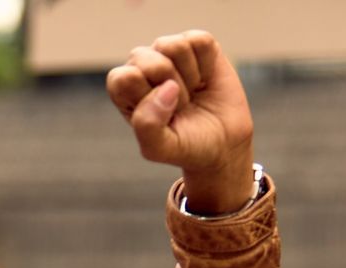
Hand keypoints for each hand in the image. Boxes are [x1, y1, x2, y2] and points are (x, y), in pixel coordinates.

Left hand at [107, 30, 255, 212]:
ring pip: (175, 47)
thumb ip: (147, 125)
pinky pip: (200, 41)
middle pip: (149, 61)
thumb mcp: (160, 148)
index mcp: (123, 89)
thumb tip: (166, 88)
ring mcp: (169, 51)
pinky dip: (208, 64)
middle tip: (181, 106)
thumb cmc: (185, 145)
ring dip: (190, 76)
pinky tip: (205, 79)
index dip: (146, 96)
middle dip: (172, 89)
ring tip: (192, 92)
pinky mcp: (197, 42)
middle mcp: (142, 65)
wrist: (223, 142)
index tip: (161, 115)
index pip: (122, 78)